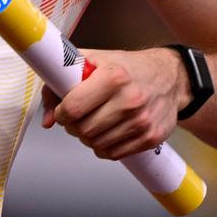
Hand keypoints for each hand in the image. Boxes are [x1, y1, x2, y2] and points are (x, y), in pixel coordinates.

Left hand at [39, 47, 186, 160]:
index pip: (73, 108)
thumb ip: (59, 85)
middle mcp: (130, 99)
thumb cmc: (126, 68)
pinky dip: (103, 147)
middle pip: (84, 130)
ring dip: (87, 137)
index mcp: (113, 76)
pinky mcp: (151, 137)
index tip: (62, 111)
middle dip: (73, 126)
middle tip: (77, 117)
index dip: (61, 113)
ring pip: (96, 145)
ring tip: (93, 122)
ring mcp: (142, 121)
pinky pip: (114, 154)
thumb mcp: (90, 62)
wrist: (169, 77)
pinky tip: (107, 132)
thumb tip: (47, 120)